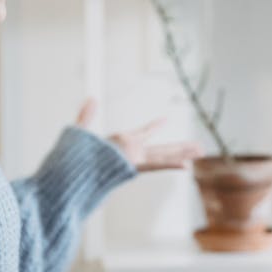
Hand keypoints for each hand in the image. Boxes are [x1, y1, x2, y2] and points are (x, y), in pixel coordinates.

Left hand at [75, 99, 201, 172]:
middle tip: (200, 146)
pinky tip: (187, 166)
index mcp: (123, 143)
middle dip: (181, 147)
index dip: (154, 126)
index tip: (165, 120)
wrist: (70, 173)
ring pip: (165, 155)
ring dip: (184, 153)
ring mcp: (135, 159)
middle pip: (163, 148)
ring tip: (201, 151)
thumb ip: (86, 115)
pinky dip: (171, 165)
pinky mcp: (133, 166)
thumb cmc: (73, 157)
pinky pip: (156, 165)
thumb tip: (91, 98)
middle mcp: (133, 152)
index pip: (144, 132)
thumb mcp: (81, 132)